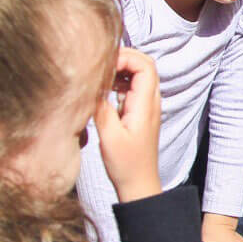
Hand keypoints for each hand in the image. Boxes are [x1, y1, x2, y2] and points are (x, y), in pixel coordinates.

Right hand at [95, 48, 161, 201]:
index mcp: (146, 104)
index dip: (125, 57)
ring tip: (99, 78)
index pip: (145, 65)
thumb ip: (101, 108)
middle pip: (144, 65)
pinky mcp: (139, 113)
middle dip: (122, 59)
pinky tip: (103, 91)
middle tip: (100, 67)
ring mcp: (147, 107)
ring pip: (138, 75)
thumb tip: (92, 84)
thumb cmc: (126, 164)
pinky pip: (132, 88)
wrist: (139, 184)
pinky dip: (118, 83)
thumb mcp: (109, 136)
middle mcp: (150, 102)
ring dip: (120, 70)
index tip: (104, 65)